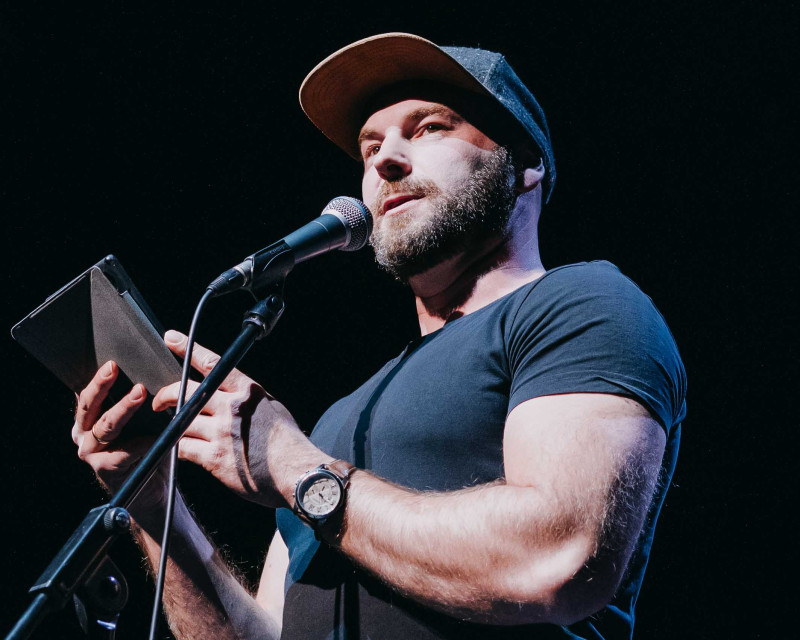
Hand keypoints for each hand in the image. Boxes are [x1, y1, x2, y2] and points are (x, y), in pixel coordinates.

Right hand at [72, 361, 166, 511]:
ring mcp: (91, 452)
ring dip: (123, 408)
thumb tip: (153, 372)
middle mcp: (83, 434)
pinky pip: (124, 452)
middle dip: (102, 385)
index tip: (110, 361)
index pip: (88, 392)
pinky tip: (156, 436)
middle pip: (89, 405)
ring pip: (106, 425)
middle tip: (113, 368)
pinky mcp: (104, 469)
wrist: (149, 489)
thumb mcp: (139, 421)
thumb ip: (136, 401)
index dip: (96, 377)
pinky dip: (142, 442)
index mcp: (88, 418)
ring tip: (140, 393)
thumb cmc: (145, 448)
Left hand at [155, 330, 319, 508]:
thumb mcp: (271, 406)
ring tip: (174, 429)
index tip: (172, 338)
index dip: (188, 348)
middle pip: (187, 392)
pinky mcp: (214, 457)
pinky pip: (183, 447)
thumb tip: (233, 395)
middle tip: (161, 402)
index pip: (212, 363)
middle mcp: (232, 407)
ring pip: (182, 421)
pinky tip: (181, 449)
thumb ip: (248, 398)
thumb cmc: (288, 441)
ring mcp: (221, 432)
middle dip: (167, 394)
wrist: (296, 470)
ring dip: (174, 425)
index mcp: (247, 391)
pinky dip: (178, 447)